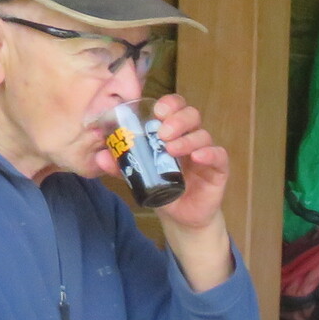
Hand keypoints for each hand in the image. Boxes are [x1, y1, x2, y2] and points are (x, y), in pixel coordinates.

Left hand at [96, 91, 232, 288]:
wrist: (180, 216)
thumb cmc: (161, 188)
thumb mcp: (138, 175)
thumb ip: (120, 165)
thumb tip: (99, 156)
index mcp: (172, 132)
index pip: (175, 107)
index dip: (169, 103)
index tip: (157, 111)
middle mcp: (190, 137)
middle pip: (191, 115)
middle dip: (177, 119)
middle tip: (162, 132)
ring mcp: (205, 152)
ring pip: (203, 134)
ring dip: (187, 138)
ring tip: (171, 149)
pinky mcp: (218, 169)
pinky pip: (219, 155)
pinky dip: (209, 153)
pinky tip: (197, 157)